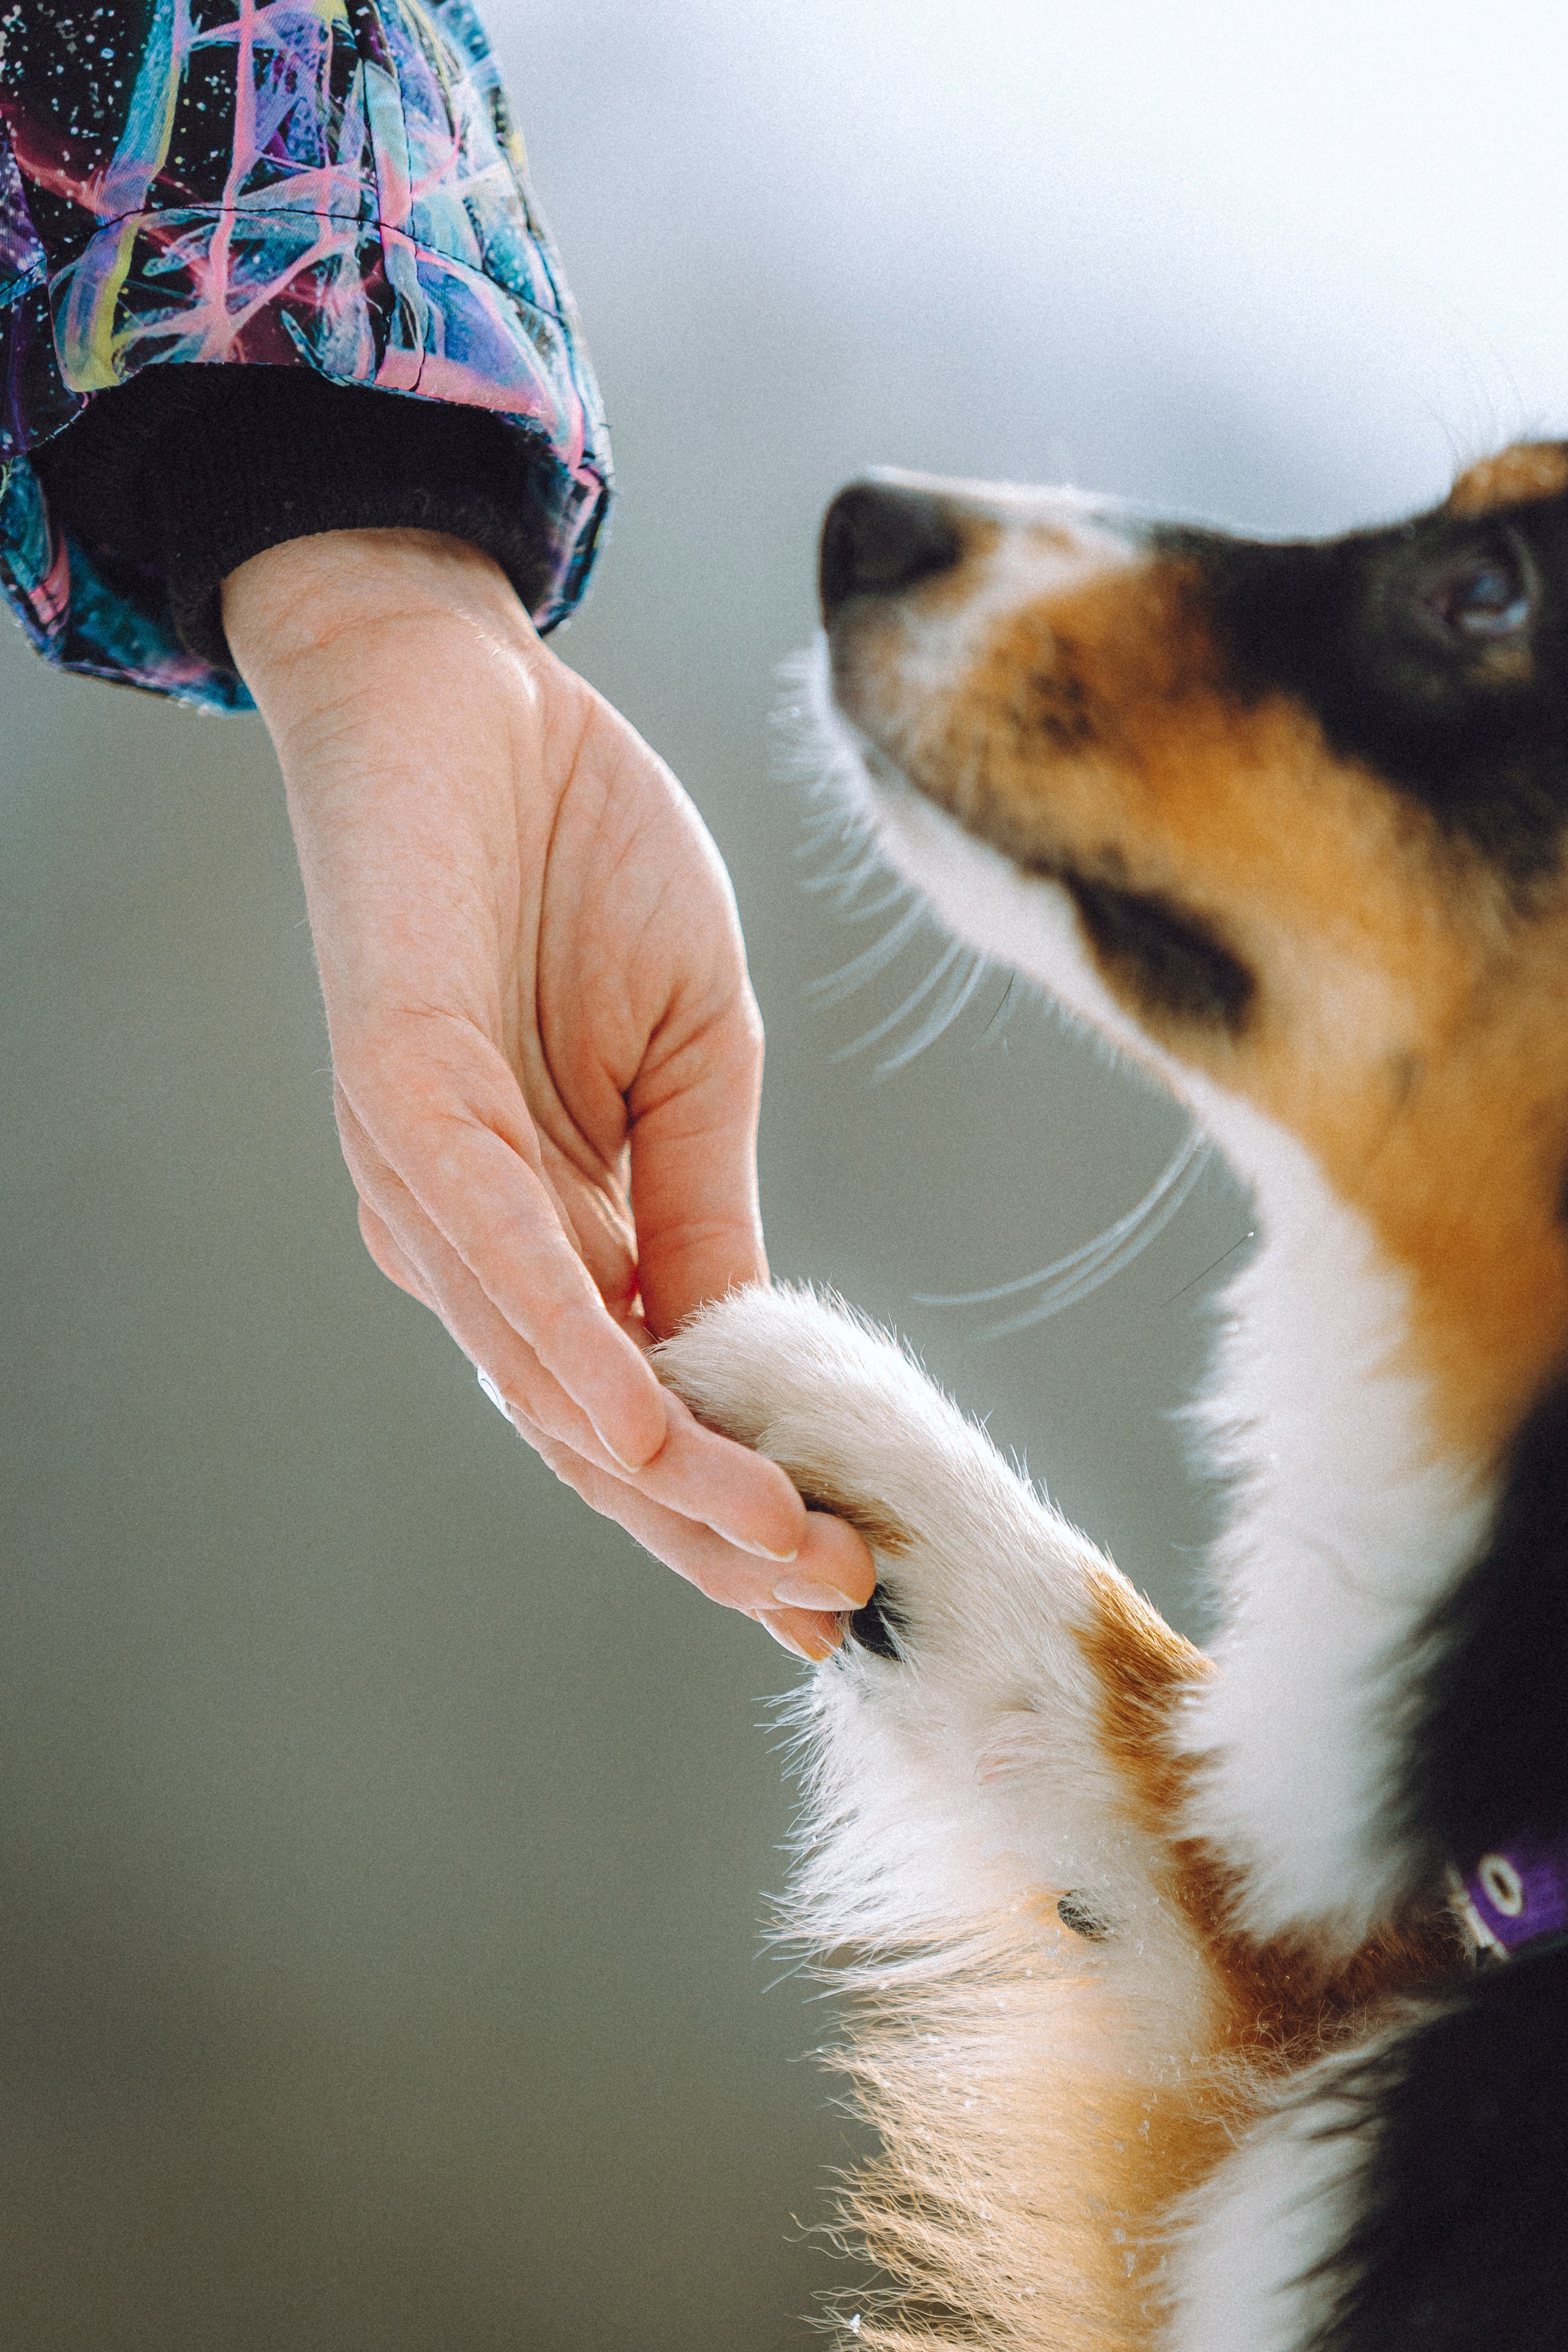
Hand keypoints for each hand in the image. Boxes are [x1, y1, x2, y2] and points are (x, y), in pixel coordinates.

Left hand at [222, 529, 873, 1657]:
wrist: (472, 684)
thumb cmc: (584, 855)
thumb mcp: (699, 1056)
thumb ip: (708, 1210)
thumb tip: (751, 1366)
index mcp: (544, 1228)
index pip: (636, 1407)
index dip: (732, 1503)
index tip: (843, 1574)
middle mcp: (469, 1236)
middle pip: (587, 1435)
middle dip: (714, 1533)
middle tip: (838, 1600)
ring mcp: (425, 1182)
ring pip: (544, 1380)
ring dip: (668, 1481)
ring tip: (790, 1551)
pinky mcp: (401, 1097)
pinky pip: (498, 1256)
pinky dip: (576, 1353)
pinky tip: (654, 1432)